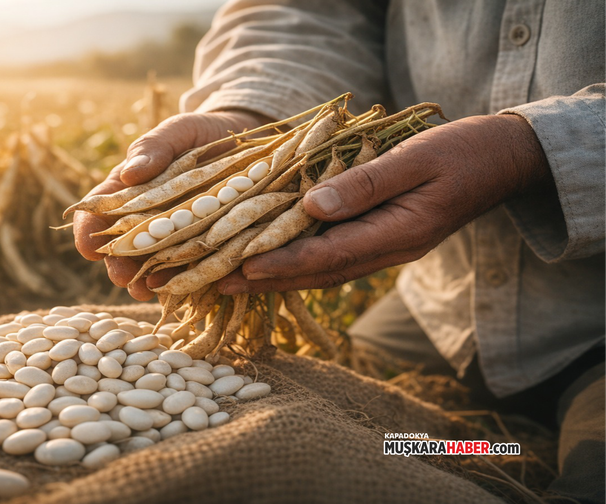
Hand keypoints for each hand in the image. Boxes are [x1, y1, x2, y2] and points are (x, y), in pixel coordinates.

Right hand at [73, 110, 269, 299]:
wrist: (248, 145)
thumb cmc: (200, 135)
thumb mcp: (177, 132)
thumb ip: (153, 148)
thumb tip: (130, 172)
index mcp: (129, 191)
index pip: (97, 213)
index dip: (88, 232)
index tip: (88, 247)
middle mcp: (147, 221)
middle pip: (123, 249)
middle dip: (118, 265)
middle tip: (121, 277)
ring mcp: (175, 239)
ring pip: (154, 267)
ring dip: (147, 282)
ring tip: (148, 291)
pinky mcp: (203, 250)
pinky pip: (192, 271)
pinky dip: (188, 282)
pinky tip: (187, 288)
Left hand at [218, 114, 551, 293]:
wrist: (502, 161)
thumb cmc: (463, 152)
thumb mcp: (417, 159)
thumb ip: (367, 183)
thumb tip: (313, 205)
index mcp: (399, 233)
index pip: (329, 255)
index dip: (283, 263)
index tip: (241, 266)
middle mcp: (388, 250)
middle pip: (319, 273)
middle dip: (268, 280)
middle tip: (217, 284)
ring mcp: (386, 248)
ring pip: (324, 269)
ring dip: (279, 275)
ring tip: (232, 277)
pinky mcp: (382, 238)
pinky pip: (334, 256)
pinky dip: (300, 261)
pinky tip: (273, 259)